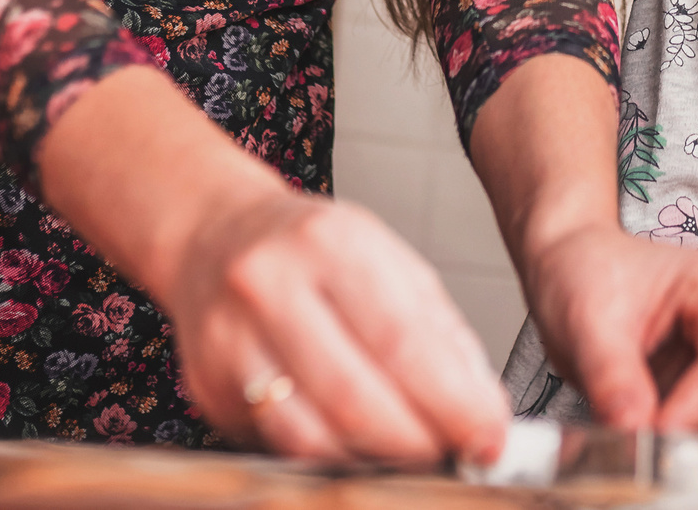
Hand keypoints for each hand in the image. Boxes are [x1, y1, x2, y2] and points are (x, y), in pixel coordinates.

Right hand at [162, 184, 507, 463]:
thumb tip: (482, 405)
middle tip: (457, 452)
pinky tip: (362, 448)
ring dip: (377, 460)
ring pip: (311, 436)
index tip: (490, 434)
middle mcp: (270, 286)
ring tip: (413, 453)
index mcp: (329, 242)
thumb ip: (438, 329)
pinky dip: (333, 458)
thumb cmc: (312, 250)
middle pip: (355, 397)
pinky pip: (280, 445)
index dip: (453, 402)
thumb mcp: (386, 259)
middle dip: (420, 441)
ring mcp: (230, 340)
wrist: (213, 238)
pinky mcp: (208, 388)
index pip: (402, 340)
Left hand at [520, 220, 697, 443]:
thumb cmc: (591, 275)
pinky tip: (653, 438)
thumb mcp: (589, 322)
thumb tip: (634, 432)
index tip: (647, 441)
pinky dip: (696, 446)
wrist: (578, 269)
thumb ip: (613, 378)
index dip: (694, 414)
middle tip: (642, 453)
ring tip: (642, 444)